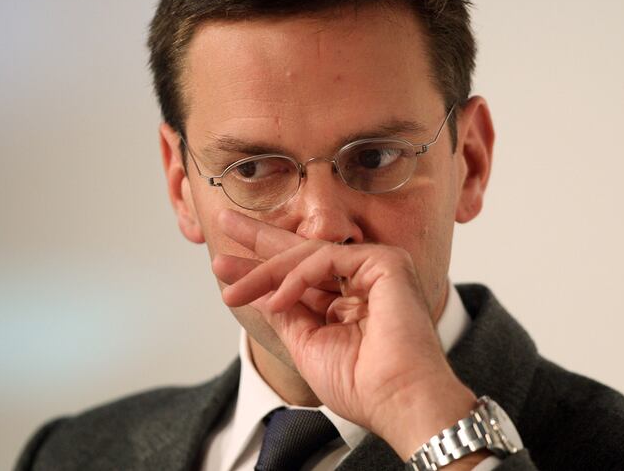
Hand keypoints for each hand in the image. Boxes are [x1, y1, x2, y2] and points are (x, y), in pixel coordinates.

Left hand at [214, 209, 478, 459]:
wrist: (398, 401)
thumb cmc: (362, 385)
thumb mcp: (306, 345)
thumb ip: (285, 313)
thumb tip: (257, 292)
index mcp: (347, 302)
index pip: (298, 277)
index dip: (260, 270)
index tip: (224, 270)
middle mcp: (361, 281)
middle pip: (302, 252)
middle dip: (260, 239)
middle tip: (224, 222)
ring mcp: (375, 269)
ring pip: (309, 254)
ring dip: (265, 269)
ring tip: (233, 288)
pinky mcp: (386, 262)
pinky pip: (327, 258)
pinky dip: (297, 277)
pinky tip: (277, 299)